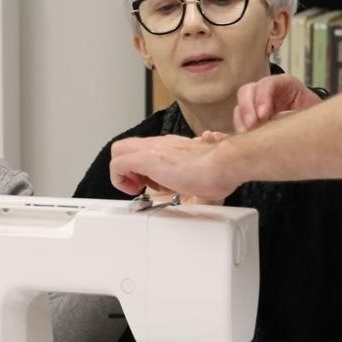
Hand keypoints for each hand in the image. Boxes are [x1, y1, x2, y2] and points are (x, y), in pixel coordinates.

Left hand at [110, 135, 239, 200]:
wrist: (224, 163)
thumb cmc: (220, 171)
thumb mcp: (200, 177)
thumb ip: (193, 182)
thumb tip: (197, 198)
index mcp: (172, 146)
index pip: (142, 148)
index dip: (138, 168)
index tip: (147, 183)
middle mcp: (160, 143)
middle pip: (124, 146)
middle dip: (125, 168)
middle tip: (138, 184)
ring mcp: (153, 149)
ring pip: (118, 151)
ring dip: (124, 173)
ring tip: (138, 188)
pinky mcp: (147, 159)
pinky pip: (117, 165)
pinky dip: (119, 180)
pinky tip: (136, 190)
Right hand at [233, 74, 319, 133]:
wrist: (315, 126)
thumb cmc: (315, 116)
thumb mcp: (310, 112)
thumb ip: (295, 113)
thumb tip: (278, 118)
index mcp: (285, 84)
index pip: (268, 84)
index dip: (263, 97)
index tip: (263, 115)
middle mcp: (267, 91)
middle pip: (248, 91)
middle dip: (247, 108)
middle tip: (252, 125)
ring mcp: (257, 103)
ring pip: (241, 105)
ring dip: (242, 120)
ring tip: (248, 134)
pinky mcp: (252, 117)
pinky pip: (240, 120)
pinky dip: (241, 128)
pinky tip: (247, 139)